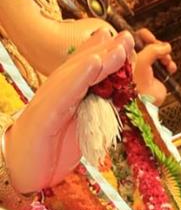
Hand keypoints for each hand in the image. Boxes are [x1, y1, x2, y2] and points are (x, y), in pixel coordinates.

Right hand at [4, 29, 133, 192]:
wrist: (24, 171)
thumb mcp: (81, 130)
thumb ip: (96, 113)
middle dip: (106, 51)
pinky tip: (94, 63)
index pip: (87, 73)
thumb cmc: (50, 152)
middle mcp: (57, 93)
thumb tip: (114, 97)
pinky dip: (80, 76)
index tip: (124, 43)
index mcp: (67, 97)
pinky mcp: (44, 114)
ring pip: (75, 74)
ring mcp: (49, 101)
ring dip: (98, 57)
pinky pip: (64, 91)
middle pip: (82, 67)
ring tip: (117, 46)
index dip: (105, 55)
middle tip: (128, 38)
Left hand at [133, 27, 176, 104]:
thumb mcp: (142, 60)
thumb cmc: (135, 83)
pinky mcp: (158, 75)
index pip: (136, 37)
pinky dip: (170, 64)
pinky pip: (167, 64)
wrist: (143, 103)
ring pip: (160, 53)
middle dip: (158, 45)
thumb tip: (166, 46)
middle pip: (150, 44)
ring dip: (166, 55)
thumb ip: (153, 49)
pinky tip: (170, 68)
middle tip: (160, 49)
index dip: (145, 35)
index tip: (150, 38)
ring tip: (166, 61)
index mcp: (128, 54)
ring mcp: (149, 67)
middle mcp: (138, 59)